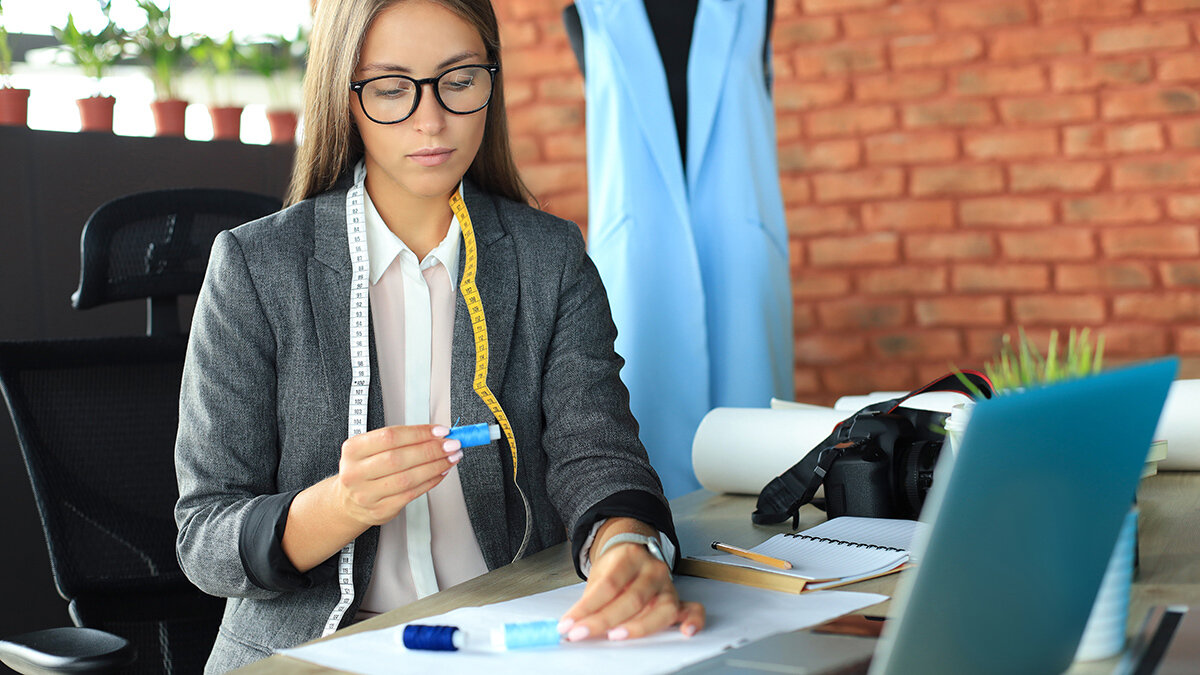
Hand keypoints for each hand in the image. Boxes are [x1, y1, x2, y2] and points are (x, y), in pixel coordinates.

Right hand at [335, 424, 461, 526]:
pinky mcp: (380, 510)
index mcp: (353, 450)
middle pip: (399, 458)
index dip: (419, 433)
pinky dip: (431, 482)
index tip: (440, 430)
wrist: (349, 502)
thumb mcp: (371, 448)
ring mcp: (367, 494)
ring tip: (451, 457)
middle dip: (431, 450)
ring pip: (408, 478)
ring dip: (435, 466)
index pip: (390, 436)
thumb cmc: (365, 470)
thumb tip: (437, 433)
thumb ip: (401, 439)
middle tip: (451, 444)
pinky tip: (441, 473)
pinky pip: (411, 494)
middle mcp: (356, 473)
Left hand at [558, 520, 705, 641]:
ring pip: (661, 608)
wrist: (635, 551)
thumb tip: (572, 625)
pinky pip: (693, 608)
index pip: (608, 585)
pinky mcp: (678, 599)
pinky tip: (686, 631)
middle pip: (632, 598)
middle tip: (581, 634)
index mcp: (630, 556)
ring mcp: (668, 585)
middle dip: (603, 620)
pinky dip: (694, 620)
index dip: (586, 607)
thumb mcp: (599, 573)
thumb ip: (590, 599)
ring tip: (616, 637)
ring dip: (638, 627)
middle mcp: (652, 569)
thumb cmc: (616, 568)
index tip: (569, 624)